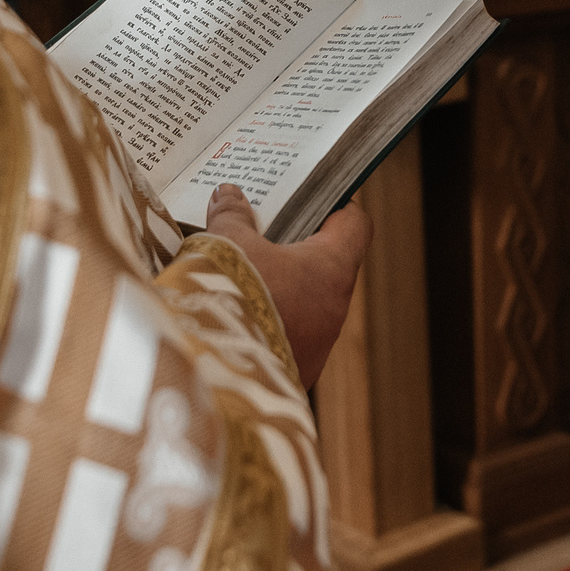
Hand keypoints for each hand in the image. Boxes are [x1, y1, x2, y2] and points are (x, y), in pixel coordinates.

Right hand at [205, 184, 368, 389]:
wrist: (214, 374)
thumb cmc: (232, 296)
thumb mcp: (227, 245)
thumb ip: (231, 216)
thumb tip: (228, 194)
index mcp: (331, 269)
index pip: (355, 226)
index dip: (336, 207)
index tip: (311, 200)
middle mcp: (334, 310)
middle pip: (327, 267)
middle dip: (297, 249)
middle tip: (266, 232)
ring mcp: (317, 348)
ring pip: (307, 307)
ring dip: (282, 291)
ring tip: (243, 277)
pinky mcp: (293, 376)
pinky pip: (288, 341)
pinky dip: (268, 326)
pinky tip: (236, 318)